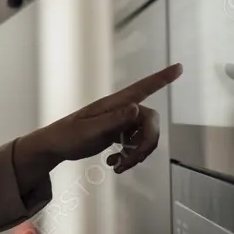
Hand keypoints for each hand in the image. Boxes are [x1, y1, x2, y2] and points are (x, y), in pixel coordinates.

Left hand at [16, 63, 181, 176]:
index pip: (143, 88)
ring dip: (137, 155)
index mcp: (114, 103)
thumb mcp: (89, 130)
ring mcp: (120, 121)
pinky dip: (129, 157)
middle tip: (130, 161)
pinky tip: (113, 164)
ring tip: (117, 166)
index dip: (162, 78)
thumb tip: (136, 108)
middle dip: (146, 144)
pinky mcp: (118, 133)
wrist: (54, 147)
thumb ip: (113, 120)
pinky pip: (135, 145)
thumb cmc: (67, 135)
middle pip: (151, 122)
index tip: (179, 66)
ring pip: (144, 137)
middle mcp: (120, 109)